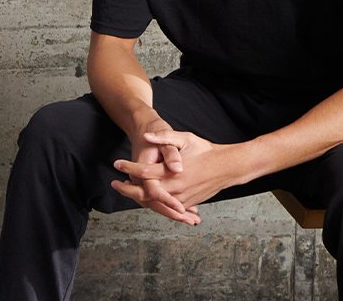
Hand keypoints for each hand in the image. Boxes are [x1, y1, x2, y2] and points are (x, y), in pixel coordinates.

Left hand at [112, 130, 270, 220]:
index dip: (128, 167)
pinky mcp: (186, 203)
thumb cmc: (206, 151)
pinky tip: (144, 198)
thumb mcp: (185, 139)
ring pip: (153, 203)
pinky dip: (153, 204)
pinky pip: (166, 207)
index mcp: (174, 172)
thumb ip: (165, 138)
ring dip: (137, 197)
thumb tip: (147, 136)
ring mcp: (181, 198)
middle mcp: (176, 188)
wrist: (227, 167)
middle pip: (144, 193)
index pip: (144, 172)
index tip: (117, 163)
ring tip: (126, 190)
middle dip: (127, 189)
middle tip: (115, 183)